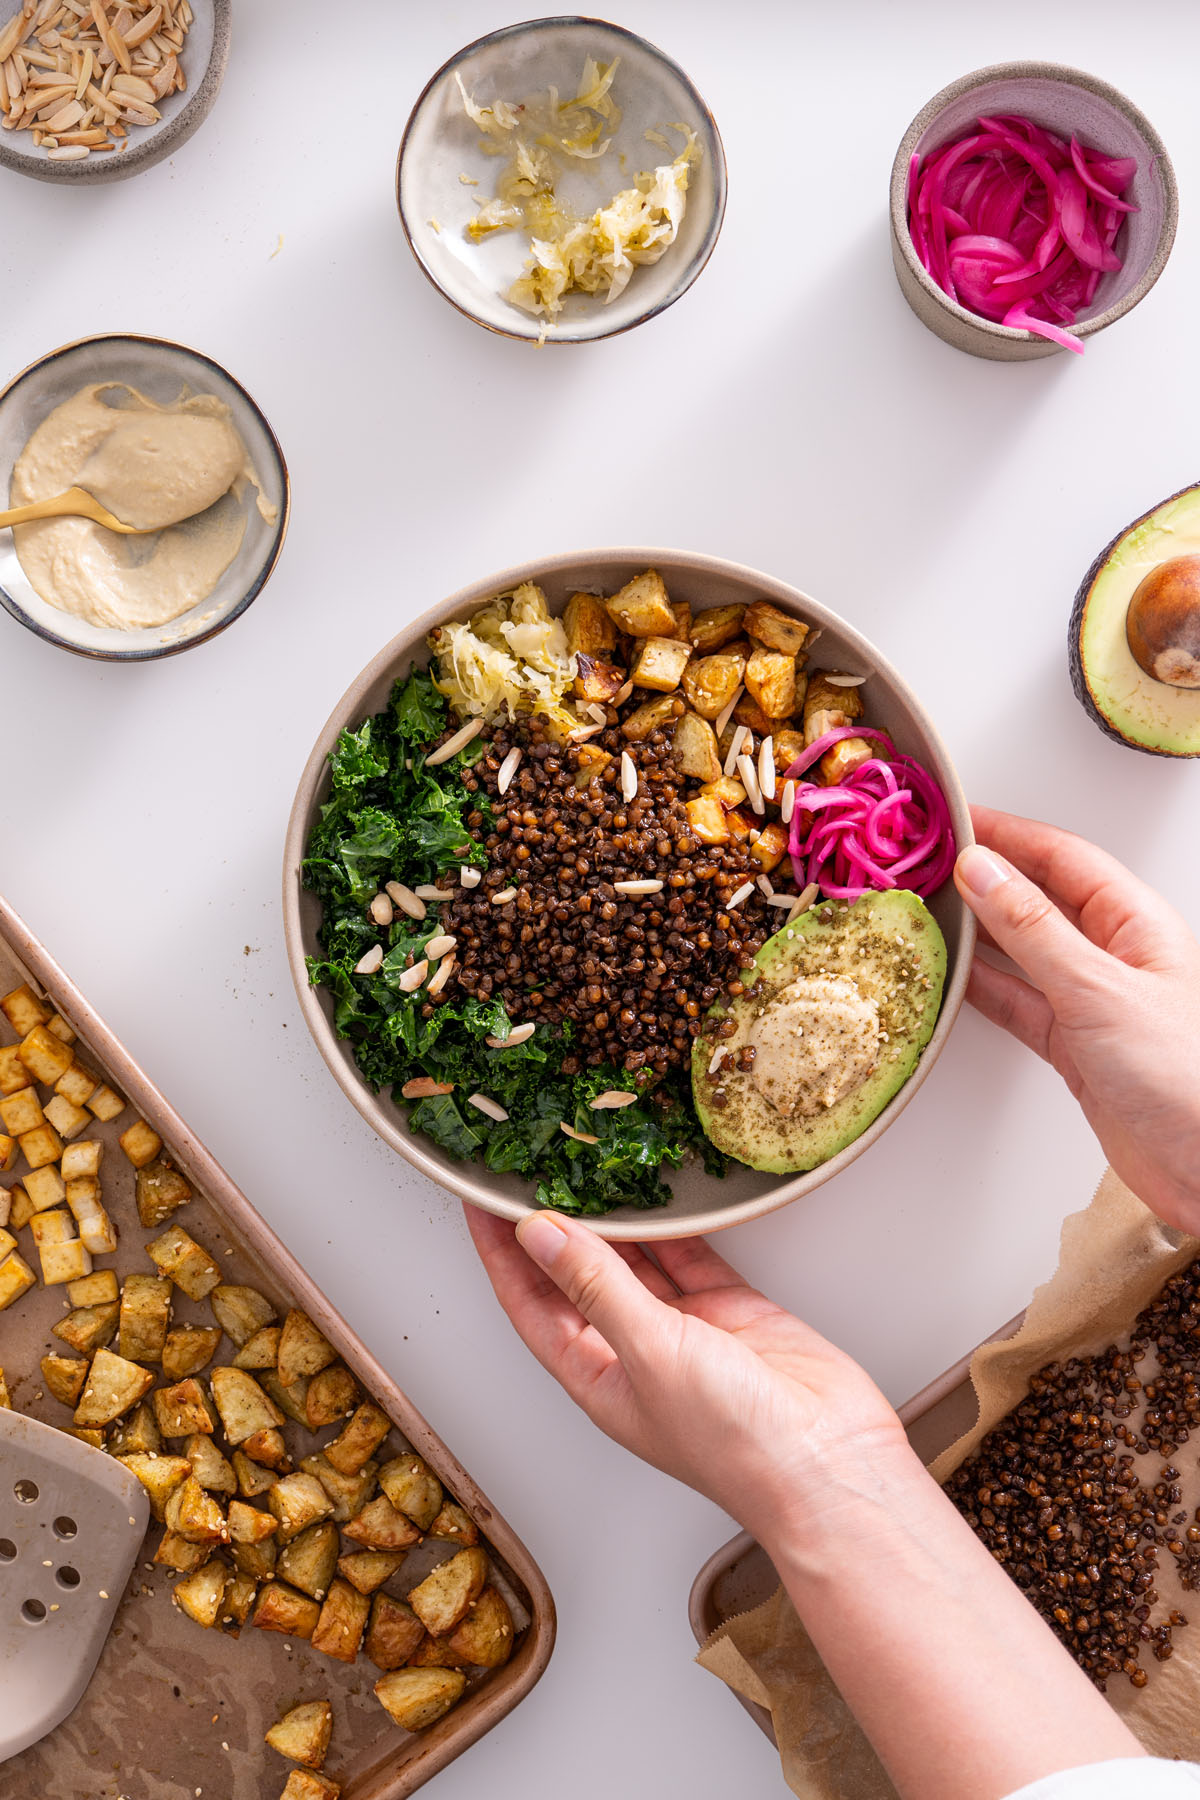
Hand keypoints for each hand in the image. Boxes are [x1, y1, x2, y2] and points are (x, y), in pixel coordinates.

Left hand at [464, 1205, 913, 1546]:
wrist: (828, 1463)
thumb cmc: (736, 1444)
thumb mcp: (650, 1353)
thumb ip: (596, 1286)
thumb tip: (541, 1235)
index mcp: (597, 1378)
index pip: (530, 1305)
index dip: (501, 1255)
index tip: (481, 1204)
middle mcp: (634, 1354)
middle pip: (576, 1279)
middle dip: (551, 1229)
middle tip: (532, 1169)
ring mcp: (684, 1332)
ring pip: (634, 1261)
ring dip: (611, 1221)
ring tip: (584, 1167)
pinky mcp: (731, 1311)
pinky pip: (690, 1255)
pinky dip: (673, 1225)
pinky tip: (656, 1191)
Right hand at [956, 805, 1199, 1230]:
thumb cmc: (1185, 1074)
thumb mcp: (1098, 989)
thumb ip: (1032, 928)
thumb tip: (981, 869)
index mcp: (1136, 922)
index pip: (1060, 857)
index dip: (1005, 833)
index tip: (951, 821)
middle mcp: (1115, 954)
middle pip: (1037, 898)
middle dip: (982, 878)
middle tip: (923, 864)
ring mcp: (1093, 1000)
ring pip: (1021, 951)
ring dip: (975, 933)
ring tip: (923, 911)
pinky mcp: (1076, 1046)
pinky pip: (1017, 1002)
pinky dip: (980, 990)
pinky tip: (947, 977)